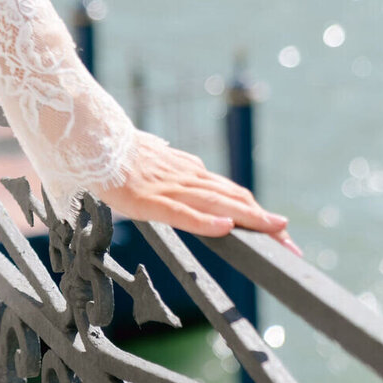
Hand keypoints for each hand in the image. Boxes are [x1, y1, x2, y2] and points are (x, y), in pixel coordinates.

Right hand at [99, 131, 301, 253]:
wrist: (89, 136)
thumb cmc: (117, 151)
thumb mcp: (151, 157)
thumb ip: (171, 165)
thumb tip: (183, 161)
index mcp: (188, 171)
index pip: (231, 192)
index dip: (258, 211)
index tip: (281, 230)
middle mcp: (185, 177)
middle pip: (234, 200)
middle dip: (266, 224)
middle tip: (293, 246)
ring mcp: (168, 187)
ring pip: (216, 204)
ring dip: (249, 220)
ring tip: (277, 233)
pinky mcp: (147, 199)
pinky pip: (180, 212)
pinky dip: (205, 221)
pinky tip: (225, 228)